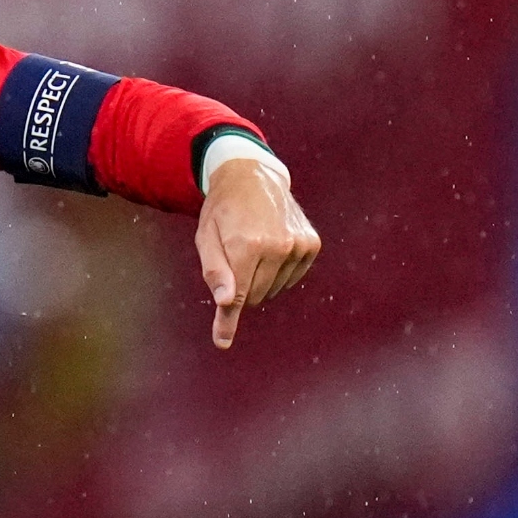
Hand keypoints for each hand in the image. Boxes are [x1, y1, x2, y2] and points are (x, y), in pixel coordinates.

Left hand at [194, 158, 320, 348]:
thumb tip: (225, 303)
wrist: (252, 177)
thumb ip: (214, 271)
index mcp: (247, 245)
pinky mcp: (311, 245)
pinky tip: (270, 248)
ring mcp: (299, 246)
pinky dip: (277, 271)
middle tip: (232, 260)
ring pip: (274, 289)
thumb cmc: (222, 210)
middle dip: (240, 289)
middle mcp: (278, 246)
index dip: (226, 318)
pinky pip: (291, 278)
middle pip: (255, 296)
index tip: (222, 341)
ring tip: (251, 248)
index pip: (237, 295)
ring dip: (259, 279)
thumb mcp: (206, 237)